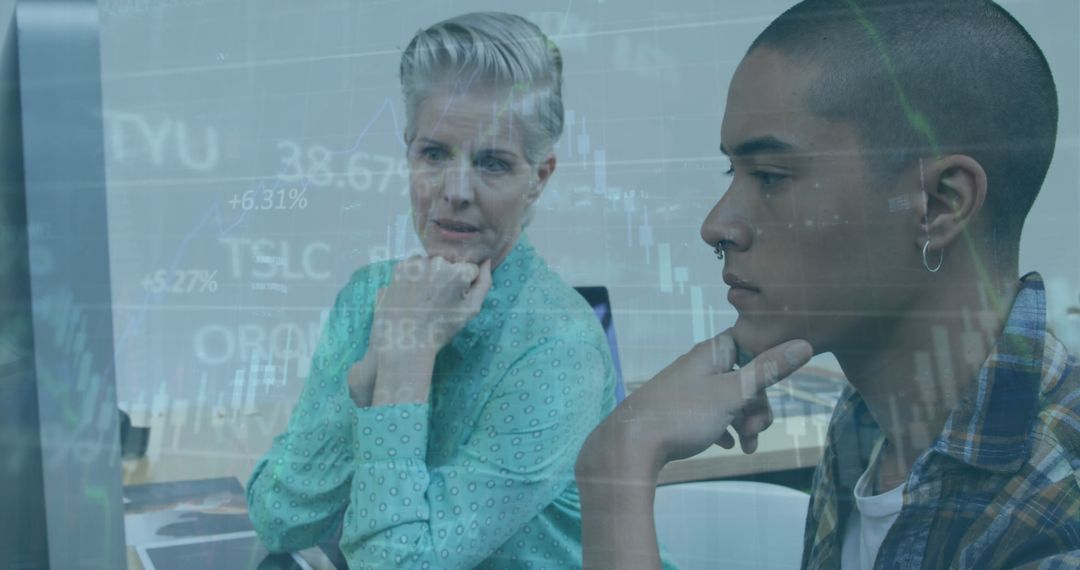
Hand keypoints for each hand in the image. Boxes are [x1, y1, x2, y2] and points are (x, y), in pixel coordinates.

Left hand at [369, 256, 492, 355]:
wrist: (405, 339)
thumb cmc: (441, 328)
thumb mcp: (470, 309)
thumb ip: (484, 283)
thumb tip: (486, 261)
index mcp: (457, 273)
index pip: (470, 269)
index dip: (466, 284)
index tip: (455, 299)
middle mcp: (437, 262)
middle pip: (451, 263)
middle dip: (448, 277)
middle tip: (438, 300)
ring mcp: (416, 263)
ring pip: (432, 263)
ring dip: (432, 274)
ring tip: (424, 297)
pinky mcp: (400, 267)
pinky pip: (416, 266)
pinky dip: (416, 275)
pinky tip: (413, 292)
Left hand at [589, 332, 812, 470]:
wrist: (631, 446)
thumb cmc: (681, 415)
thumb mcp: (732, 393)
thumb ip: (769, 369)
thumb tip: (804, 343)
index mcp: (712, 353)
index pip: (752, 344)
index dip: (768, 365)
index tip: (772, 387)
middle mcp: (700, 367)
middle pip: (746, 377)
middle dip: (758, 405)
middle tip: (754, 428)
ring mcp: (690, 390)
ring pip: (732, 400)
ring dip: (746, 421)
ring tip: (745, 444)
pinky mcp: (682, 412)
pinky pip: (714, 416)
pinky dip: (726, 429)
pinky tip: (727, 445)